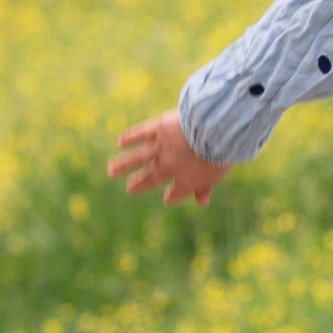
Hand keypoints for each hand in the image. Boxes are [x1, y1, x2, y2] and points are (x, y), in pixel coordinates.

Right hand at [108, 109, 232, 208]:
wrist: (214, 129)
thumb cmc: (222, 151)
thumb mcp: (217, 174)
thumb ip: (206, 187)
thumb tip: (202, 204)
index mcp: (186, 180)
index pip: (177, 192)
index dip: (172, 197)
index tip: (167, 198)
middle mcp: (169, 166)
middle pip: (151, 177)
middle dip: (140, 183)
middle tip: (129, 188)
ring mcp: (162, 147)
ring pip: (138, 158)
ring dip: (123, 165)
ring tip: (111, 171)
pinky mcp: (159, 128)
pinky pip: (141, 134)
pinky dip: (130, 138)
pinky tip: (120, 142)